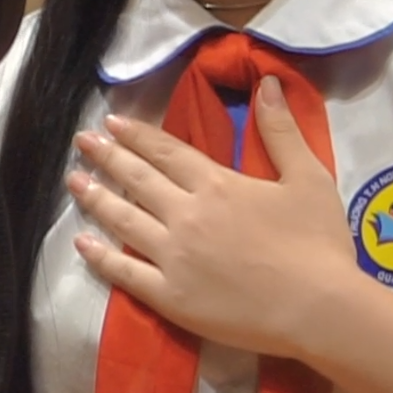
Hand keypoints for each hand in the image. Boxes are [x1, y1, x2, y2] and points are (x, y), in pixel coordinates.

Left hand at [68, 75, 361, 359]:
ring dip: (95, 198)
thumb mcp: (308, 177)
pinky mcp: (170, 297)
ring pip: (123, 220)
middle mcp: (186, 215)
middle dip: (106, 157)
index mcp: (216, 184)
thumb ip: (281, 130)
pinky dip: (101, 256)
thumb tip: (269, 82)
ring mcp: (173, 257)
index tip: (111, 123)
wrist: (318, 309)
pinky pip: (125, 273)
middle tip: (81, 142)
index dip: (137, 136)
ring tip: (74, 181)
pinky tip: (82, 243)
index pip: (166, 152)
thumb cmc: (317, 243)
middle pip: (137, 179)